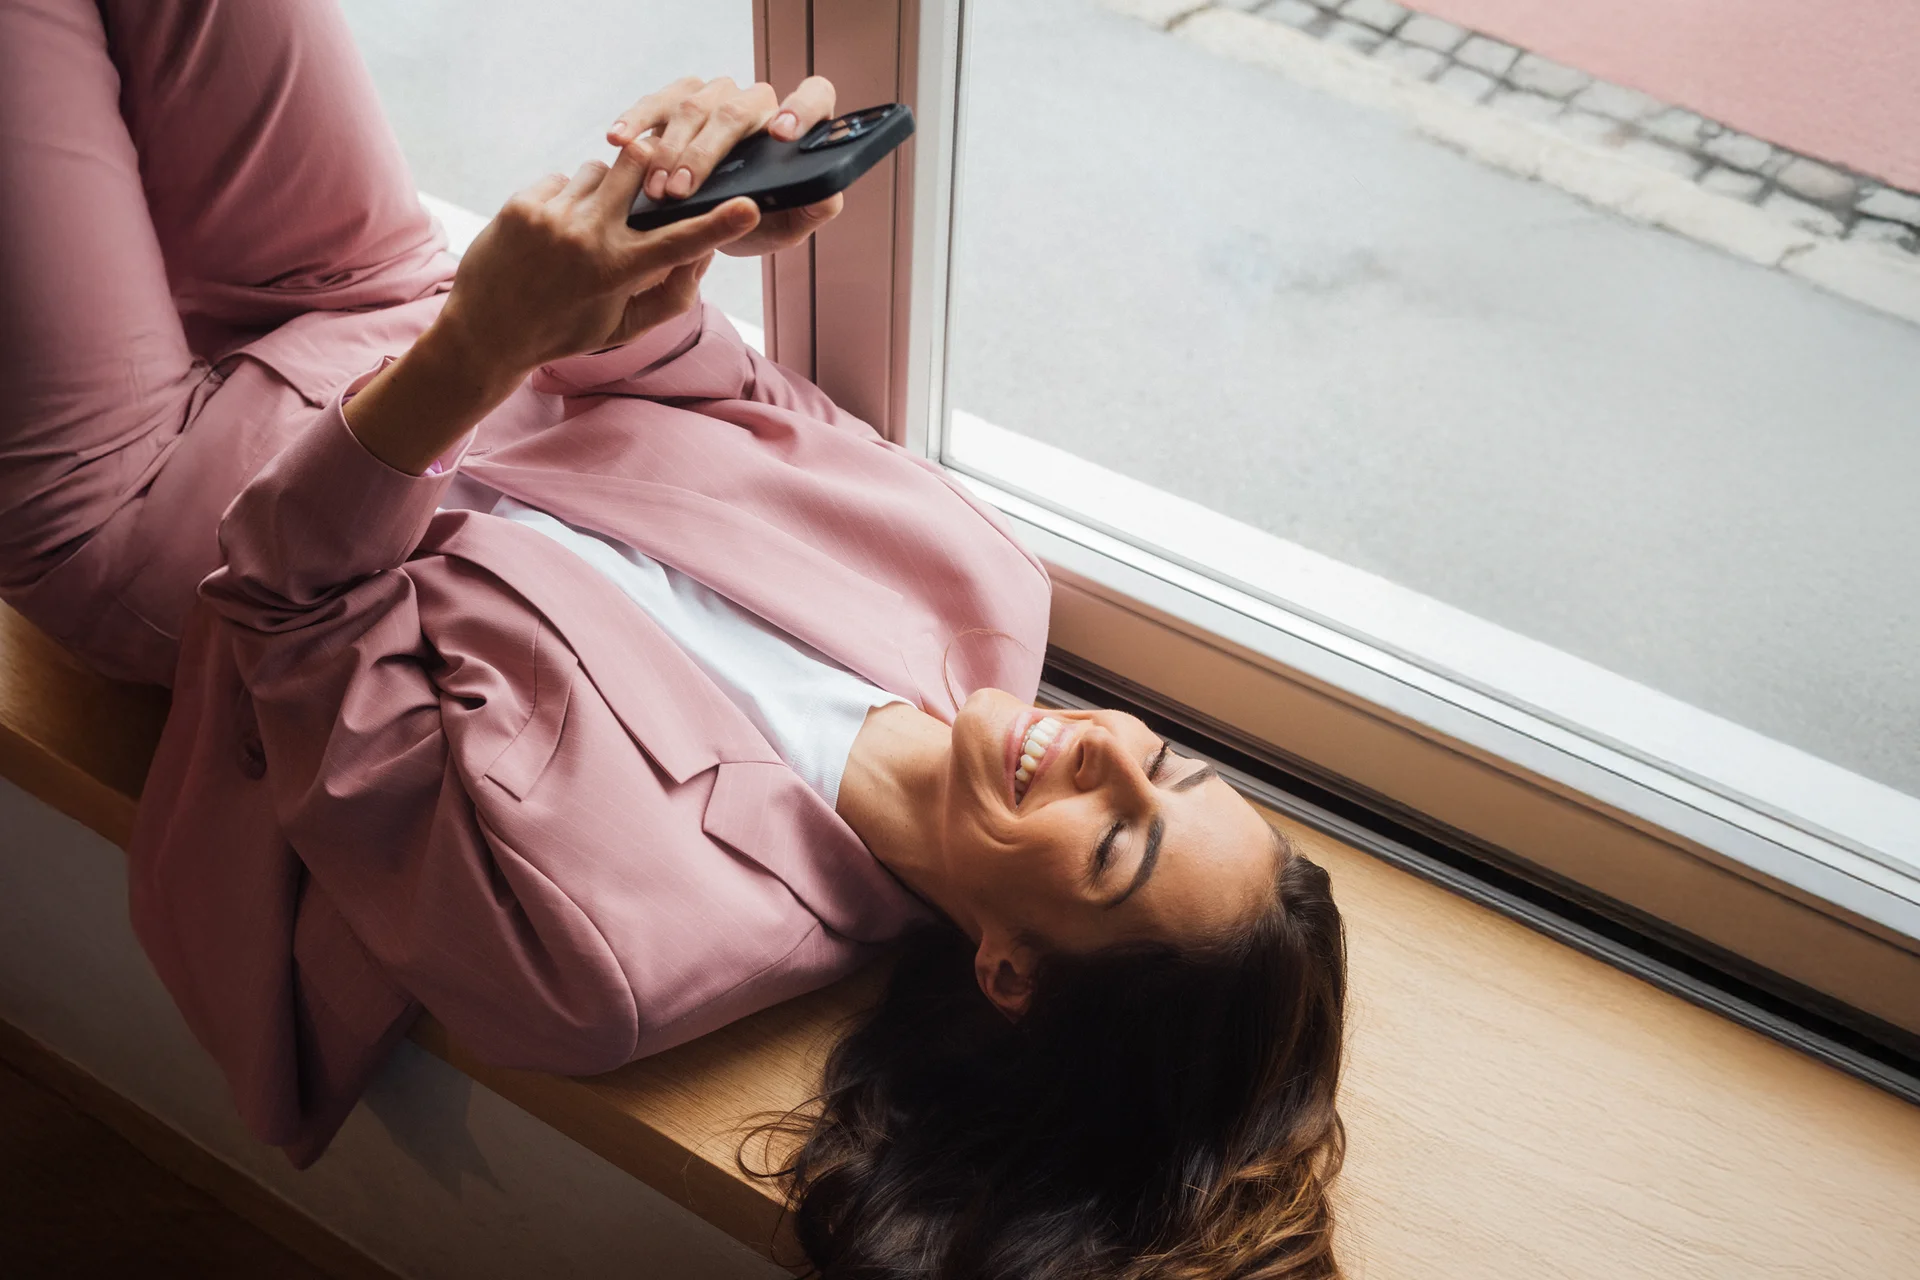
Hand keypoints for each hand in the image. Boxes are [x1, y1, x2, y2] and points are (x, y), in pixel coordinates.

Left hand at [434, 145, 763, 377]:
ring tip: (587, 227)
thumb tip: (704, 253)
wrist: (485, 332)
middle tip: (647, 184)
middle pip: (638, 167)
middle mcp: (587, 238)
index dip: (720, 225)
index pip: (680, 243)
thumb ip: (671, 293)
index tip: (750, 207)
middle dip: (649, 167)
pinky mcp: (523, 204)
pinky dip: (566, 198)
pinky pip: (562, 179)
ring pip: (599, 171)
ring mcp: (552, 217)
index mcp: (618, 273)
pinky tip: (553, 230)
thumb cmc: (566, 332)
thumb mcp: (625, 328)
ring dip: (603, 190)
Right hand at [606, 74, 844, 257]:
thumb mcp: (789, 226)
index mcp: (797, 126)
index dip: (800, 110)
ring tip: (656, 190)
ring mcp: (716, 96)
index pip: (813, 96)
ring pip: (694, 107)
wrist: (710, 224)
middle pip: (737, 109)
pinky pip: (657, 102)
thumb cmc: (756, 223)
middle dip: (706, 152)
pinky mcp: (677, 98)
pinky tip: (619, 139)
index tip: (780, 134)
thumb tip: (829, 191)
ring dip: (670, 149)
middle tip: (682, 190)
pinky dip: (636, 121)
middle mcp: (758, 102)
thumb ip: (815, 209)